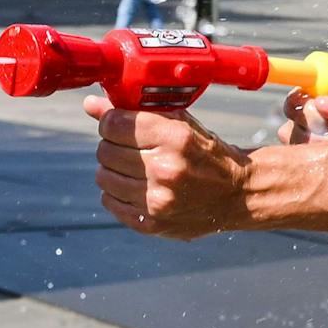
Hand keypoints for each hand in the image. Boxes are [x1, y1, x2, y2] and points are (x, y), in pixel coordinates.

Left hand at [84, 94, 252, 238]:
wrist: (237, 194)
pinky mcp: (152, 223)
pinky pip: (110, 201)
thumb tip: (89, 104)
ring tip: (134, 168)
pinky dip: (117, 192)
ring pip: (104, 176)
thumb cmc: (207, 153)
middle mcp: (166, 169)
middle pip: (105, 150)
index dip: (111, 122)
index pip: (113, 123)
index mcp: (176, 138)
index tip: (120, 125)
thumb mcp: (180, 124)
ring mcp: (158, 200)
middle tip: (130, 148)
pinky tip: (137, 187)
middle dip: (112, 145)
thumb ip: (135, 112)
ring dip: (113, 170)